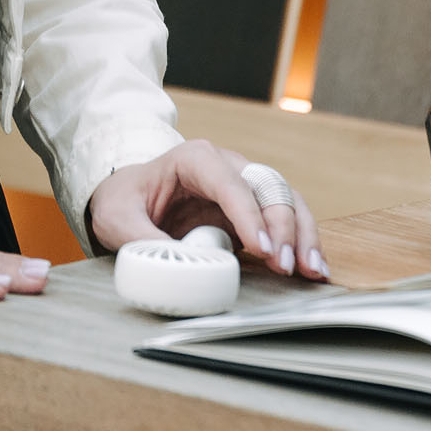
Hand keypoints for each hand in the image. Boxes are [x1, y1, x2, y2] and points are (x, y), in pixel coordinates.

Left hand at [88, 141, 328, 279]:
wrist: (127, 199)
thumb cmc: (123, 201)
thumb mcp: (117, 218)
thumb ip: (141, 240)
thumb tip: (179, 268)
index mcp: (194, 159)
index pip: (229, 183)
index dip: (248, 214)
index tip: (261, 249)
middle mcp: (227, 167)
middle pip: (267, 187)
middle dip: (283, 226)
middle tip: (285, 265)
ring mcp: (243, 188)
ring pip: (287, 201)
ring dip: (303, 235)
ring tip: (311, 271)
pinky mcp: (251, 212)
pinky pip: (286, 222)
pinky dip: (302, 243)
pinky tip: (313, 269)